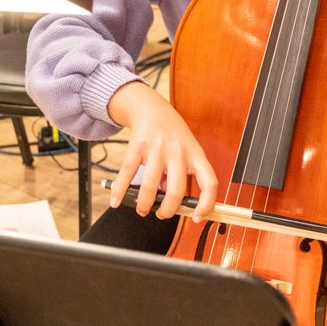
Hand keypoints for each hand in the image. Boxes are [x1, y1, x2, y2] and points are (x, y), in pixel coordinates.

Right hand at [106, 81, 217, 221]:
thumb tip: (168, 199)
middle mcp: (178, 151)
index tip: (198, 217)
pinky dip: (120, 190)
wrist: (152, 108)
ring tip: (143, 209)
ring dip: (145, 204)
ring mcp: (158, 148)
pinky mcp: (138, 146)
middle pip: (176, 190)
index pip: (209, 182)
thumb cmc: (173, 134)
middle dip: (168, 210)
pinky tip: (116, 200)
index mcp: (196, 155)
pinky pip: (128, 172)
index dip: (206, 204)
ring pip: (151, 185)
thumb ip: (181, 174)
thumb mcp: (187, 151)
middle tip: (162, 214)